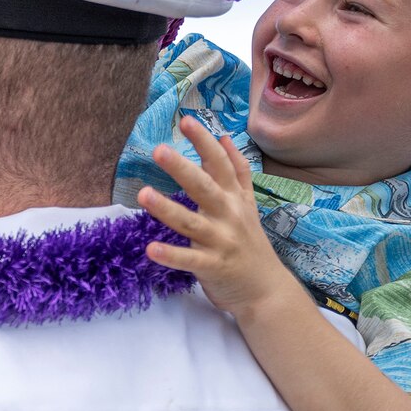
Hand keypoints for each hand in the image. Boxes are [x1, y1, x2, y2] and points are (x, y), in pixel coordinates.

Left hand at [137, 116, 302, 316]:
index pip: (220, 163)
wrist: (266, 290)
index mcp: (235, 198)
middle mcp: (229, 215)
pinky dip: (171, 254)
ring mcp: (222, 241)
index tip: (185, 120)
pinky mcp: (213, 267)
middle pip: (204, 187)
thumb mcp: (247, 203)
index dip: (204, 142)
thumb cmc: (250, 242)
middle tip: (158, 150)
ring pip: (191, 222)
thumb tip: (224, 136)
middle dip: (182, 168)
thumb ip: (237, 170)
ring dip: (167, 208)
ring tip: (143, 194)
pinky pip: (189, 260)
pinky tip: (150, 249)